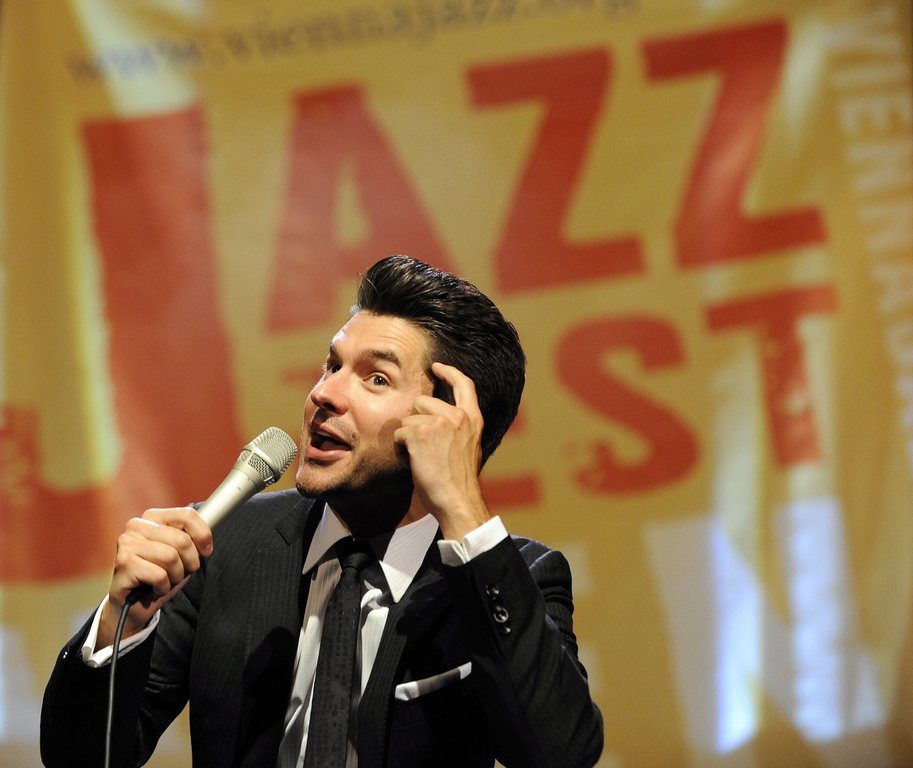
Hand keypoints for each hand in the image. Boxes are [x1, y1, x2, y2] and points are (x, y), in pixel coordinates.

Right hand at [97, 507, 212, 645]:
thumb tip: (207, 536)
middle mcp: (137, 526)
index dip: (203, 535)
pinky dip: (163, 587)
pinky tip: (155, 588)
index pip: (187, 515)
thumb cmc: (160, 575)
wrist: (132, 605)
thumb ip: (192, 538)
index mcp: (152, 517)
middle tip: (179, 572)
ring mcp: (127, 543)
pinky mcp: (124, 563)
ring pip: (171, 557)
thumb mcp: (182, 553)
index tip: (206, 550)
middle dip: (189, 562)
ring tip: (166, 581)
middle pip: (182, 540)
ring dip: (176, 576)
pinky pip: (159, 575)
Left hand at [394, 362, 490, 539]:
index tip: (437, 367)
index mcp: (473, 419)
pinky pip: (399, 435)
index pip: (464, 384)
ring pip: (407, 419)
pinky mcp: (420, 433)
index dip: (449, 372)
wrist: (457, 500)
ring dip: (409, 438)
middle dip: (416, 421)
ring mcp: (439, 422)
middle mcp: (457, 416)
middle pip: (422, 401)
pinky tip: (416, 464)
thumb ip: (457, 428)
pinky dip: (402, 451)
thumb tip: (437, 419)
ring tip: (423, 458)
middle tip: (425, 448)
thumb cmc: (460, 481)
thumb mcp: (469, 447)